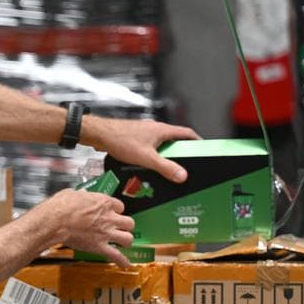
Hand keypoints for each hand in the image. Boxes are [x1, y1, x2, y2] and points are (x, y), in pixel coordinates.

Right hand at [36, 189, 135, 267]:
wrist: (55, 221)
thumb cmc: (61, 207)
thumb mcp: (72, 194)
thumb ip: (81, 195)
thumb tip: (80, 195)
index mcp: (103, 202)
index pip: (120, 206)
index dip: (117, 211)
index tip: (113, 213)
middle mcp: (109, 217)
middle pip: (129, 222)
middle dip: (125, 226)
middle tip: (120, 228)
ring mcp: (106, 233)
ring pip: (128, 238)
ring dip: (125, 241)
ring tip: (122, 243)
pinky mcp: (99, 246)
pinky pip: (116, 255)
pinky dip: (121, 260)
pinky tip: (124, 263)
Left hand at [83, 117, 200, 182]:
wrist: (100, 134)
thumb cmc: (121, 140)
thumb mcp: (147, 158)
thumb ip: (165, 167)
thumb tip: (182, 175)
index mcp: (162, 130)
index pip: (186, 133)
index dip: (196, 141)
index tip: (203, 149)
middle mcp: (154, 128)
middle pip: (174, 139)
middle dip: (180, 151)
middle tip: (185, 163)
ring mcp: (144, 132)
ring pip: (160, 143)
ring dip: (165, 154)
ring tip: (166, 168)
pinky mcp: (134, 137)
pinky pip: (149, 146)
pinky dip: (153, 155)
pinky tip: (148, 166)